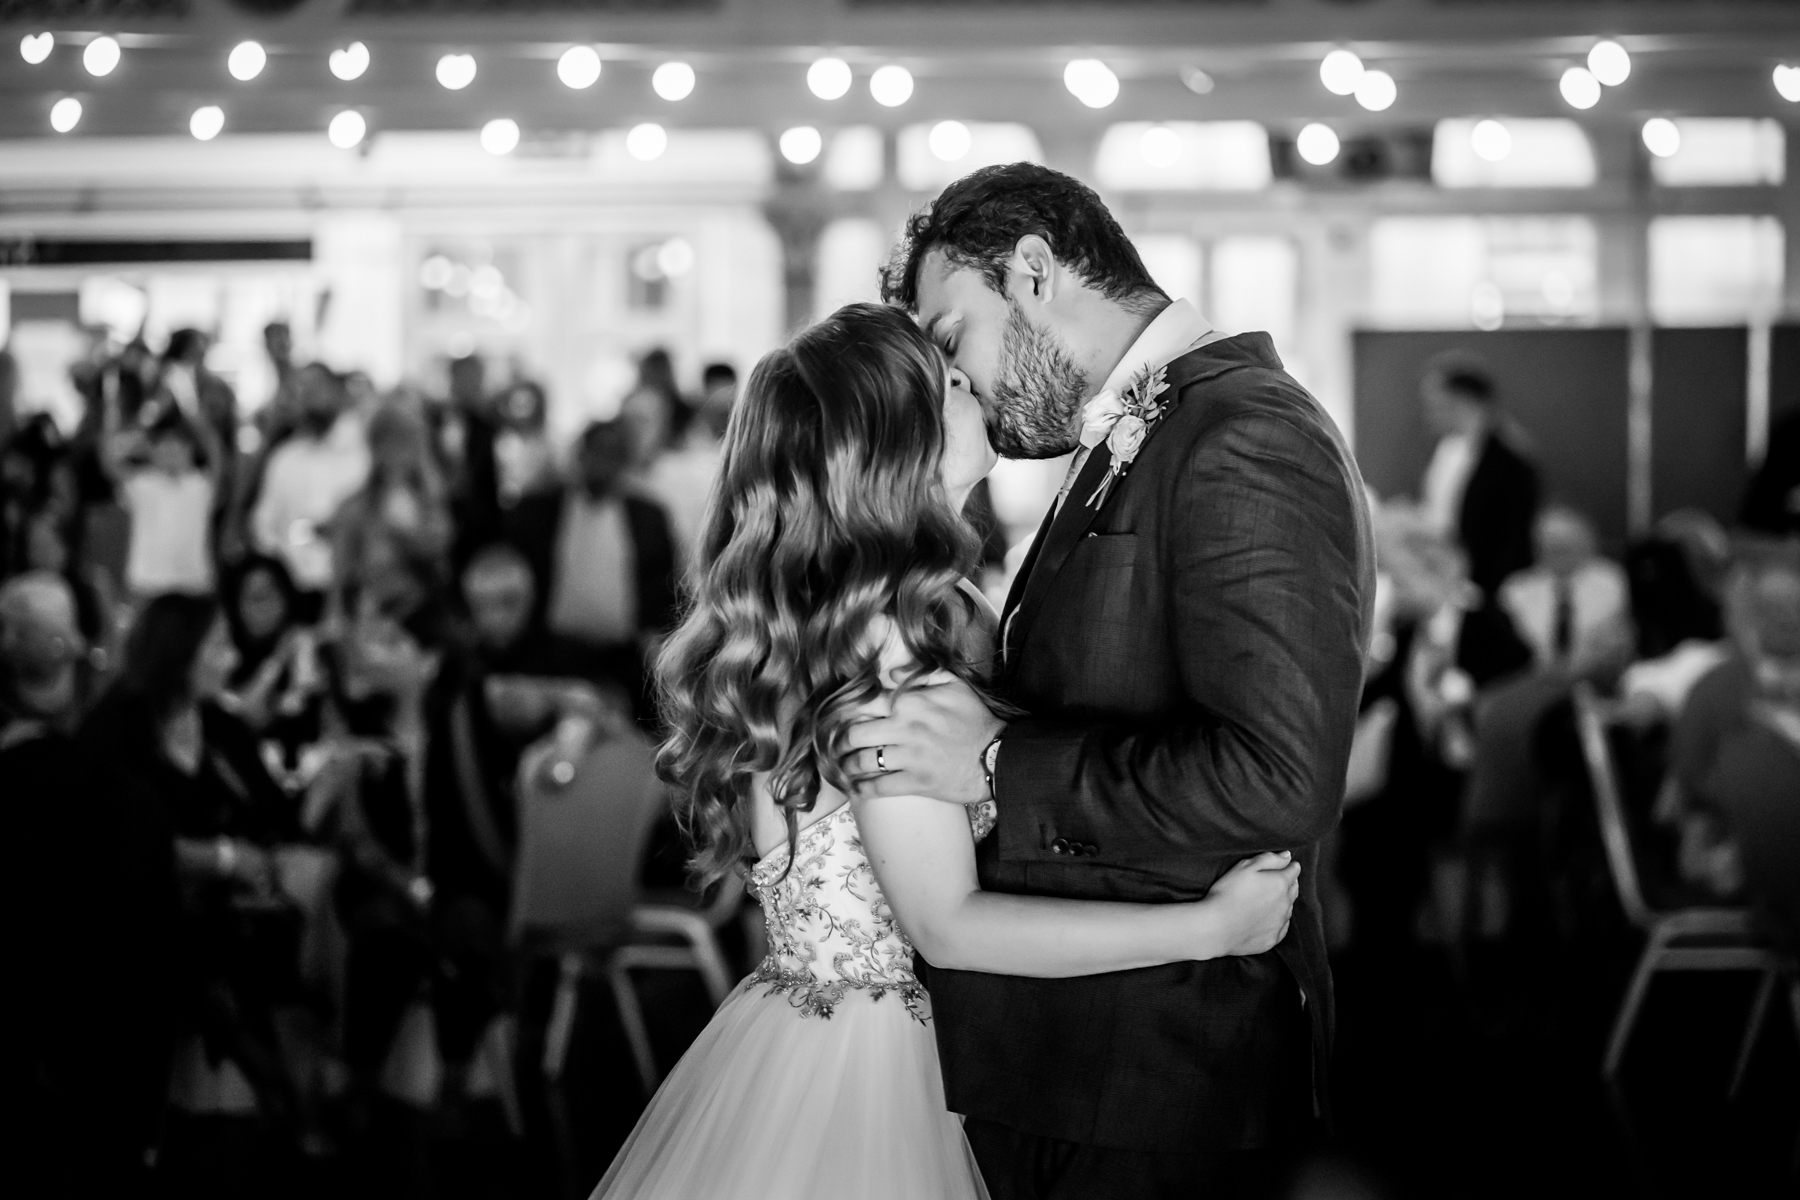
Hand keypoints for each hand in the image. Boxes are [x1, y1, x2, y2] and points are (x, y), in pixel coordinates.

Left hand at [838, 678, 1002, 804]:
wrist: (998, 756)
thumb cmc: (976, 720)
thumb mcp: (955, 684)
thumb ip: (922, 672)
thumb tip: (890, 675)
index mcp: (910, 702)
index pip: (865, 703)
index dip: (847, 712)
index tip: (839, 719)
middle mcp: (905, 728)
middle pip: (854, 734)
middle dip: (839, 741)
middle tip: (835, 746)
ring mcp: (909, 756)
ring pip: (862, 761)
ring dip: (847, 765)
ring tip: (843, 767)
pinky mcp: (916, 782)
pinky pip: (878, 787)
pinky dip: (861, 789)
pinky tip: (854, 789)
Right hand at [1200, 851, 1299, 956]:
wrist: (1215, 928)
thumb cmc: (1227, 893)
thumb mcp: (1244, 867)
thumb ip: (1269, 859)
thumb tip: (1287, 857)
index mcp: (1280, 883)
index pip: (1293, 870)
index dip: (1289, 866)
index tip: (1284, 865)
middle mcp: (1285, 904)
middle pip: (1294, 889)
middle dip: (1288, 882)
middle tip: (1276, 880)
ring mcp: (1280, 923)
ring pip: (1289, 908)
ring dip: (1283, 901)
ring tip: (1267, 899)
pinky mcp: (1273, 939)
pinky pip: (1282, 926)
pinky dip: (1278, 920)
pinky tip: (1266, 918)